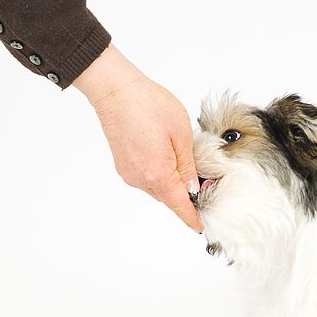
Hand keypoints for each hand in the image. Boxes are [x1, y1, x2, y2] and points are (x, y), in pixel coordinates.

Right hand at [73, 44, 202, 231]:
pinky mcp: (123, 165)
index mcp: (158, 173)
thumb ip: (188, 164)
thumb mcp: (181, 134)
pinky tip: (165, 154)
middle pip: (169, 196)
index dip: (192, 218)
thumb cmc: (148, 104)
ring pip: (158, 187)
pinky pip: (146, 177)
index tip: (200, 227)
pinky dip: (159, 173)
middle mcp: (140, 178)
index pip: (179, 205)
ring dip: (172, 181)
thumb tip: (192, 187)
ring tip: (182, 158)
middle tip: (202, 181)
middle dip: (185, 194)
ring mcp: (129, 172)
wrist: (115, 89)